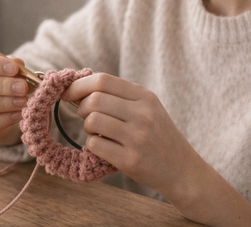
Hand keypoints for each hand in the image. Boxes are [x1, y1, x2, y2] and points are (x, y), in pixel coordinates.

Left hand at [60, 73, 197, 193]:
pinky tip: (103, 148)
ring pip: (92, 120)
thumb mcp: (147, 108)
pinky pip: (95, 144)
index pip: (103, 80)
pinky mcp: (131, 160)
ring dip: (86, 127)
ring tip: (97, 132)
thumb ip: (119, 97)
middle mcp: (143, 114)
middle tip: (86, 117)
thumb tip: (78, 88)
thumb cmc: (158, 136)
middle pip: (94, 99)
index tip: (68, 92)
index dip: (79, 85)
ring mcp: (138, 137)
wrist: (182, 170)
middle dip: (81, 107)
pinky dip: (92, 145)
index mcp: (145, 97)